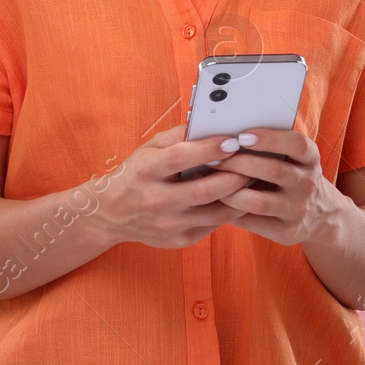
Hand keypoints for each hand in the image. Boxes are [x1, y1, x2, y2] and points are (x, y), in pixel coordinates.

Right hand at [88, 124, 252, 249]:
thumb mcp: (148, 149)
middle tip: (253, 162)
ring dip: (239, 196)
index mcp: (146, 171)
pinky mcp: (179, 240)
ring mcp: (168, 224)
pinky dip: (229, 211)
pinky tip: (240, 198)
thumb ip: (177, 137)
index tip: (233, 141)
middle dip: (234, 176)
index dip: (209, 149)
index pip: (181, 159)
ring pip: (215, 213)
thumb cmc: (136, 174)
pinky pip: (213, 225)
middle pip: (204, 191)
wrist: (112, 214)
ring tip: (253, 180)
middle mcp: (156, 200)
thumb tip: (209, 124)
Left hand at [212, 128, 347, 246]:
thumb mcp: (292, 158)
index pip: (297, 144)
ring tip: (209, 182)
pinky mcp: (287, 232)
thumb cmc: (290, 175)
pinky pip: (253, 221)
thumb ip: (268, 146)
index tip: (242, 135)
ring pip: (258, 201)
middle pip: (273, 170)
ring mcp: (298, 210)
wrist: (319, 214)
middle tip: (212, 158)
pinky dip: (231, 211)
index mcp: (310, 158)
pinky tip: (216, 202)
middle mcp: (308, 183)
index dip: (270, 138)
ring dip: (229, 191)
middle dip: (238, 163)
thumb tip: (223, 137)